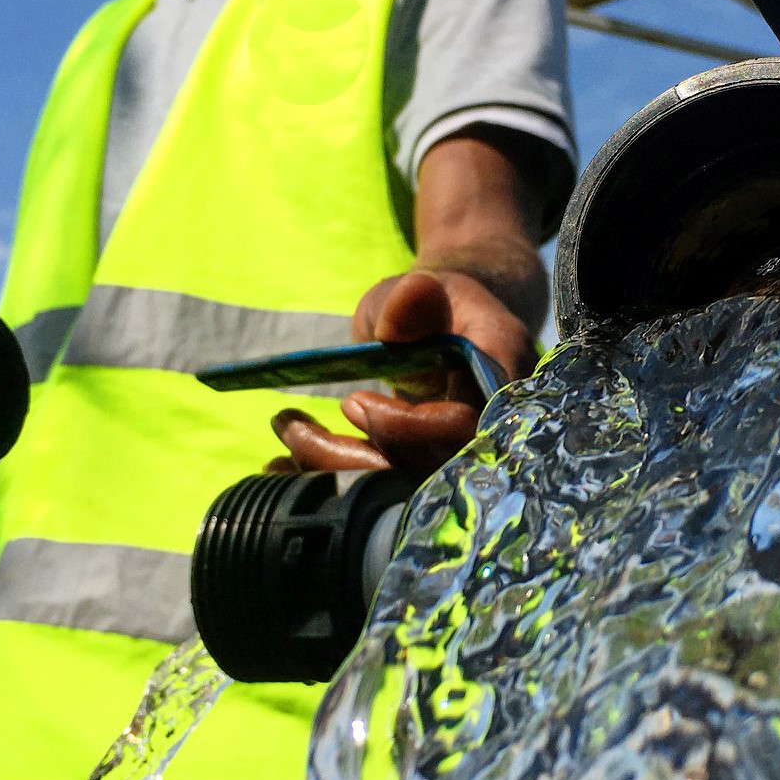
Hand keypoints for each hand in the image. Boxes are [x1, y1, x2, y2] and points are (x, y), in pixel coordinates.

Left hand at [271, 270, 534, 474]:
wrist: (448, 324)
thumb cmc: (433, 302)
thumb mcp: (418, 288)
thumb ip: (413, 299)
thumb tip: (412, 295)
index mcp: (500, 372)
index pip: (465, 426)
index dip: (410, 428)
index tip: (354, 403)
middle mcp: (489, 425)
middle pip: (428, 472)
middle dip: (353, 460)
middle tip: (295, 429)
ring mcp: (457, 456)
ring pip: (398, 490)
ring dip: (331, 473)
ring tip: (280, 447)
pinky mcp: (424, 472)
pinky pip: (381, 491)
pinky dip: (328, 480)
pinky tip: (280, 470)